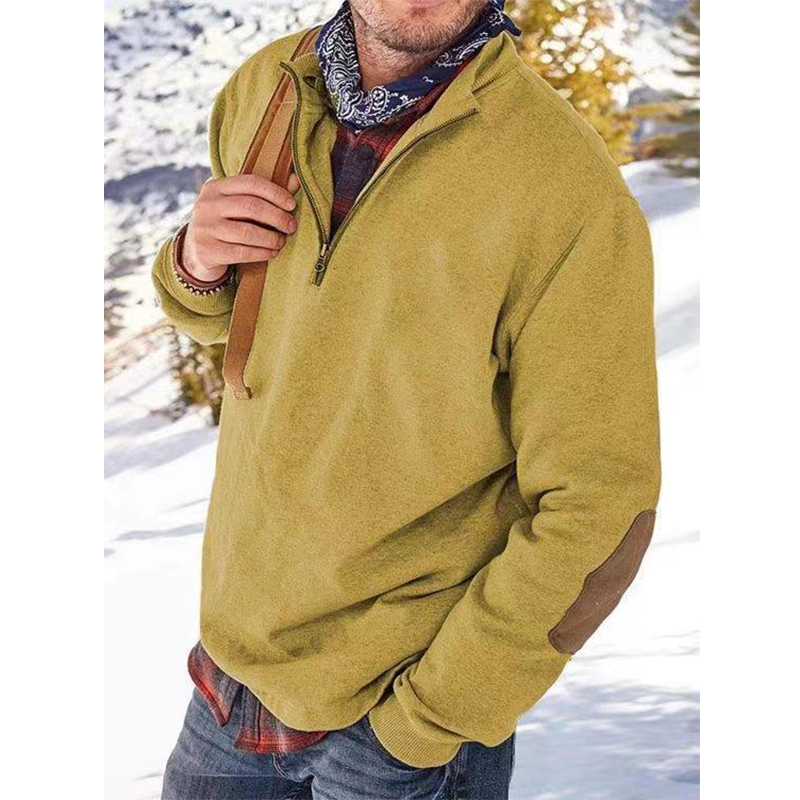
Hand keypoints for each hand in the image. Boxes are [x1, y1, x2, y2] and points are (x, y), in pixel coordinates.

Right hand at [182, 173, 301, 281]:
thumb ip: (263, 194)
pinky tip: (272, 253)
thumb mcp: (236, 205)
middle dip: (277, 216)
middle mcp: (207, 205)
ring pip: (247, 232)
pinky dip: (262, 253)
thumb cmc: (225, 224)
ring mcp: (205, 228)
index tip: (291, 205)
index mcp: (215, 187)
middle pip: (251, 206)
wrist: (195, 252)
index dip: (275, 192)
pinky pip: (242, 253)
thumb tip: (296, 180)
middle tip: (291, 226)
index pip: (250, 182)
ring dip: (271, 238)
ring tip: (281, 241)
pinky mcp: (208, 251)